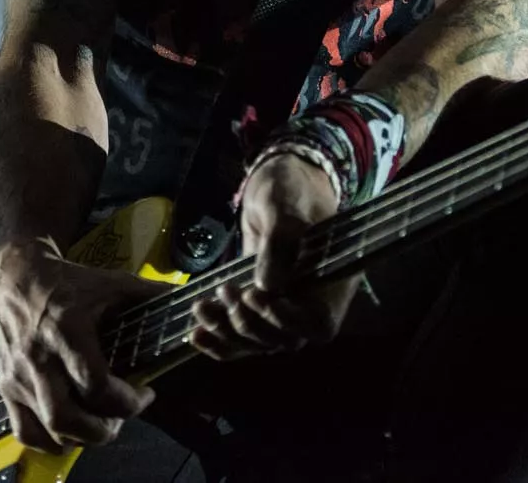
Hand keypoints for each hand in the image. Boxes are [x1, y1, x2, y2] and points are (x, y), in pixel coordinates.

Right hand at [0, 238, 162, 453]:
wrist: (15, 277)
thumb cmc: (67, 282)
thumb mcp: (109, 283)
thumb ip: (148, 296)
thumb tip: (189, 303)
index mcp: (67, 330)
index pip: (96, 385)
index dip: (128, 402)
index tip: (146, 393)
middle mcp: (39, 357)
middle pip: (67, 418)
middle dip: (102, 431)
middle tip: (120, 417)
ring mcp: (18, 375)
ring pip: (48, 430)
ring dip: (80, 437)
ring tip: (99, 422)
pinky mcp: (4, 386)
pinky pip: (25, 431)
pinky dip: (50, 440)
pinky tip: (70, 429)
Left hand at [190, 152, 356, 360]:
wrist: (277, 185)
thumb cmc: (291, 188)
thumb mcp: (285, 206)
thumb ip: (280, 242)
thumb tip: (268, 286)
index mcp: (331, 281)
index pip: (318, 325)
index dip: (288, 323)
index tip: (259, 297)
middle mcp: (310, 302)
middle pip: (283, 340)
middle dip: (249, 322)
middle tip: (228, 289)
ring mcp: (283, 307)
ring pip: (258, 342)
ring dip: (227, 333)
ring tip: (202, 308)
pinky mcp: (258, 305)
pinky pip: (242, 337)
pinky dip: (220, 340)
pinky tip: (196, 333)